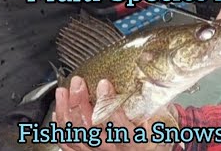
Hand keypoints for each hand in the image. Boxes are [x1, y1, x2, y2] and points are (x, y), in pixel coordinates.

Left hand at [53, 76, 172, 150]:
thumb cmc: (152, 143)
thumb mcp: (160, 124)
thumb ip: (154, 104)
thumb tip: (148, 78)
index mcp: (133, 142)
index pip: (117, 123)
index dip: (108, 103)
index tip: (104, 83)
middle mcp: (112, 150)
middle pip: (90, 128)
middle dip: (80, 102)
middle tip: (78, 82)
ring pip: (75, 135)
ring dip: (66, 110)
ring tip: (63, 91)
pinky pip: (68, 144)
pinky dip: (60, 127)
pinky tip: (59, 111)